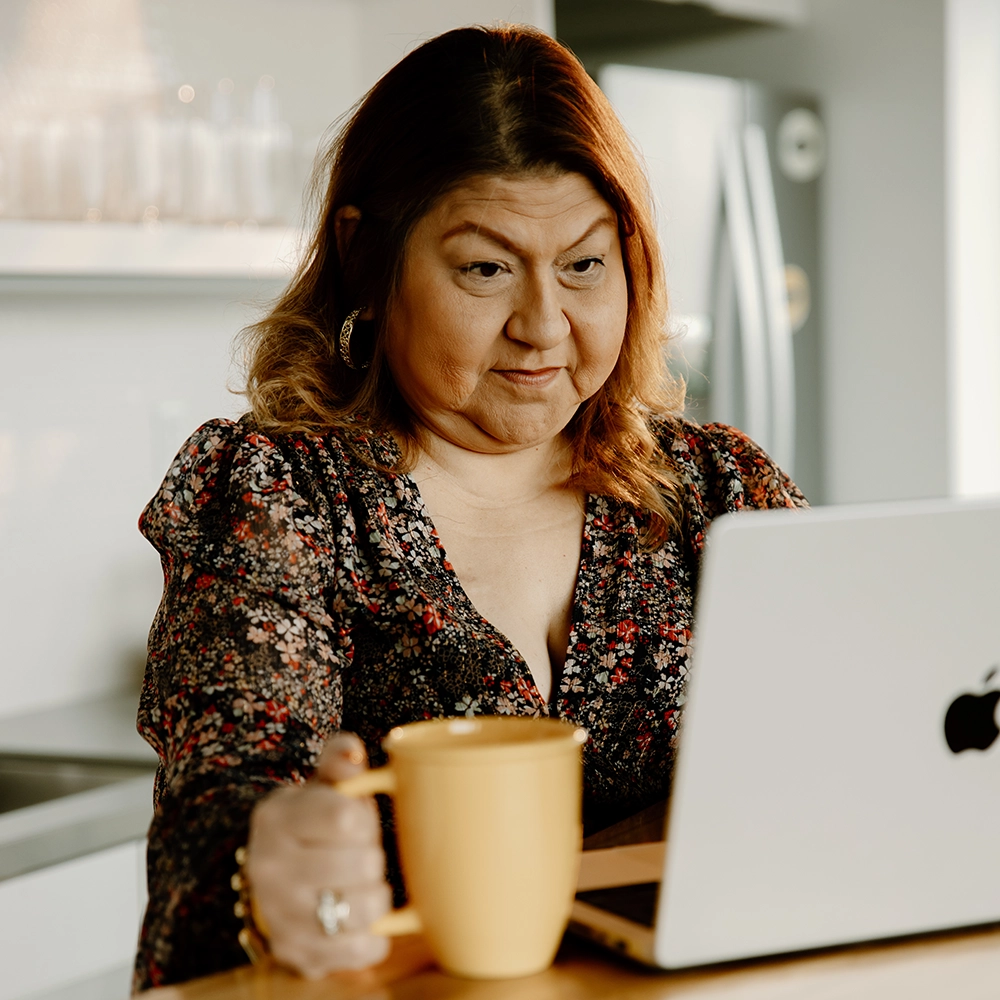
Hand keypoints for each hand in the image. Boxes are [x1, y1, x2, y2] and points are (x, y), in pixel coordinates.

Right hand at [245, 732, 391, 977]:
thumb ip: (339, 758)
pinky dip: (372, 937)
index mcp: (276, 818)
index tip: (358, 821)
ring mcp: (280, 916)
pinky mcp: (297, 954)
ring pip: (360, 911)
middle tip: (364, 856)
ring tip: (367, 887)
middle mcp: (269, 869)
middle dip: (372, 858)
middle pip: (360, 864)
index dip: (365, 819)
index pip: (344, 818)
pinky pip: (356, 951)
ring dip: (377, 898)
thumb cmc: (312, 823)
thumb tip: (353, 754)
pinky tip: (365, 921)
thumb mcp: (321, 783)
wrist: (274, 876)